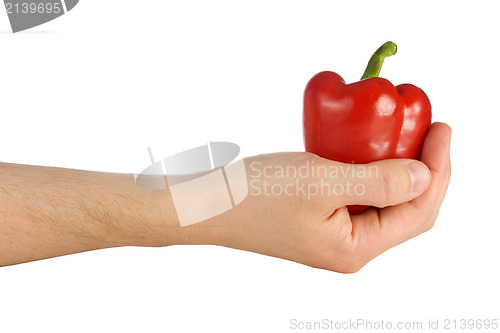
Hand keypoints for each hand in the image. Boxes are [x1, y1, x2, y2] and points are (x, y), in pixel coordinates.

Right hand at [196, 122, 450, 272]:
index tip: (442, 129)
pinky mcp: (318, 219)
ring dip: (400, 170)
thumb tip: (425, 176)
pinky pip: (359, 197)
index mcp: (354, 249)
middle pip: (406, 211)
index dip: (438, 171)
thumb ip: (379, 181)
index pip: (417, 212)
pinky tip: (372, 149)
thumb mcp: (321, 182)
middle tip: (432, 130)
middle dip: (426, 172)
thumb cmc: (255, 196)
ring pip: (383, 203)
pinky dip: (372, 172)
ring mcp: (333, 235)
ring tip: (410, 136)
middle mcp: (348, 248)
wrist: (207, 204)